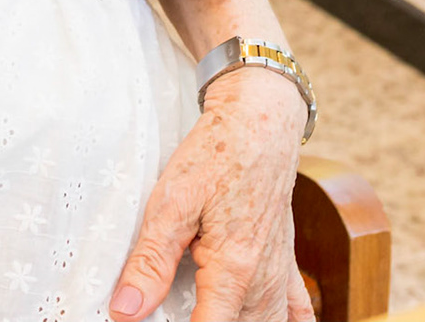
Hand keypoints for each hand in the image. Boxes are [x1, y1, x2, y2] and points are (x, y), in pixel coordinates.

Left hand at [109, 70, 313, 321]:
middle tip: (172, 312)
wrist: (260, 124)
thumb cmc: (215, 156)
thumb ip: (149, 262)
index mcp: (234, 269)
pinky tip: (261, 319)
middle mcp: (264, 282)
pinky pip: (299, 314)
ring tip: (205, 310)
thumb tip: (126, 310)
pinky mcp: (287, 267)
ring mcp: (280, 277)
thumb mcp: (170, 202)